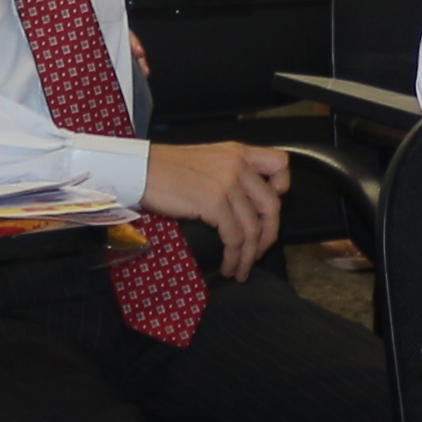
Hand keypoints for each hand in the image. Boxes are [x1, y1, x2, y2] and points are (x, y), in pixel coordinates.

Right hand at [136, 140, 288, 279]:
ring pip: (253, 228)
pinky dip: (234, 257)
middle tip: (258, 253)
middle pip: (271, 205)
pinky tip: (228, 266)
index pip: (280, 164)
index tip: (267, 210)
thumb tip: (246, 207)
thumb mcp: (208, 161)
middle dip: (269, 236)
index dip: (282, 189)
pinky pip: (234, 237)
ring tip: (239, 269)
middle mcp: (237, 164)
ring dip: (249, 256)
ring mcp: (227, 183)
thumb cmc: (166, 169)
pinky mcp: (213, 202)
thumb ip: (231, 174)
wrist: (139, 170)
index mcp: (238, 152)